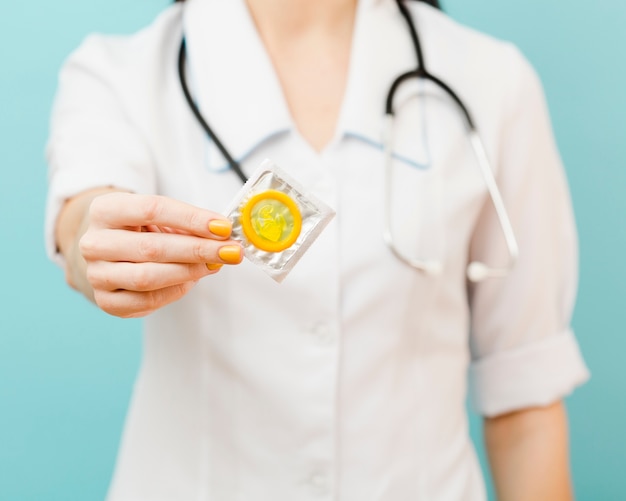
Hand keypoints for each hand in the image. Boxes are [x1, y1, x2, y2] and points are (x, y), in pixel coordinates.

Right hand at [77, 192, 242, 317]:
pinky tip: (192, 280)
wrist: (109, 251)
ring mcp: (97, 274)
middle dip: (198, 249)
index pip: (152, 208)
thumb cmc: (140, 229)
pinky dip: (176, 290)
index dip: (192, 219)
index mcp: (105, 210)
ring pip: (149, 277)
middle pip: (152, 247)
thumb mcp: (159, 216)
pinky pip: (148, 300)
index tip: (223, 227)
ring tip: (215, 264)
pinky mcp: (106, 301)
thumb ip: (188, 224)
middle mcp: (94, 242)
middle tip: (231, 251)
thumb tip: (224, 235)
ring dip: (190, 272)